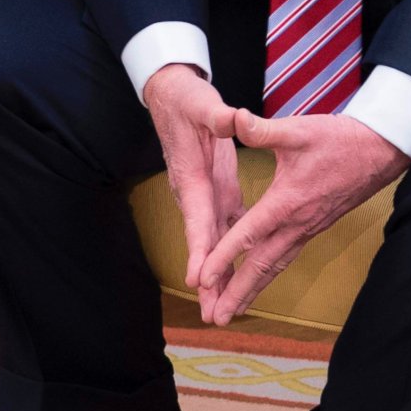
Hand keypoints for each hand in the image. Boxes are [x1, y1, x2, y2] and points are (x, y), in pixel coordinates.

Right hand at [141, 63, 248, 313]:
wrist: (172, 96)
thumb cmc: (186, 100)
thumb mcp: (202, 103)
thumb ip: (217, 115)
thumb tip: (233, 119)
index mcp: (193, 176)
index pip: (197, 217)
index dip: (199, 248)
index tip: (199, 278)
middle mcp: (196, 193)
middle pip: (203, 243)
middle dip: (207, 280)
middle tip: (212, 314)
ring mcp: (206, 196)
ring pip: (213, 243)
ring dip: (217, 276)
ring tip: (221, 311)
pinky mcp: (217, 192)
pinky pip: (225, 230)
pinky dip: (229, 256)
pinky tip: (238, 278)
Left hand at [198, 112, 407, 326]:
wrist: (381, 151)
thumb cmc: (339, 140)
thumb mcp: (297, 130)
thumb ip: (261, 129)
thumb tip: (232, 119)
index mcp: (286, 202)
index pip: (248, 235)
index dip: (223, 257)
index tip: (203, 279)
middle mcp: (296, 223)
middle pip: (261, 266)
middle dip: (236, 293)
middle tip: (216, 318)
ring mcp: (307, 229)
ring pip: (275, 267)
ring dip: (252, 291)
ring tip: (231, 313)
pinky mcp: (313, 228)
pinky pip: (286, 258)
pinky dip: (268, 275)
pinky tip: (258, 284)